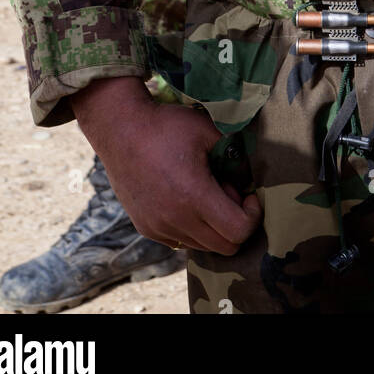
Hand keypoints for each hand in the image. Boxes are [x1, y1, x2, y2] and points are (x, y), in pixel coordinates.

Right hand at [71, 77, 262, 254]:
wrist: (120, 129)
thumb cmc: (166, 126)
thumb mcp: (208, 130)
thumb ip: (236, 153)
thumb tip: (250, 175)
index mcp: (194, 196)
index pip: (239, 231)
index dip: (253, 215)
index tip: (249, 194)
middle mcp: (176, 220)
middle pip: (225, 247)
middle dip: (237, 223)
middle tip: (228, 192)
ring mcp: (159, 228)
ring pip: (202, 247)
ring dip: (214, 227)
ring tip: (206, 194)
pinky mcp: (146, 228)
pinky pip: (181, 242)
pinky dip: (193, 229)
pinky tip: (187, 199)